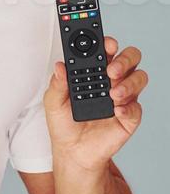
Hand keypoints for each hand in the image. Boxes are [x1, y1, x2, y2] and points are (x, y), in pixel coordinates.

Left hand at [43, 37, 147, 172]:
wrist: (72, 152)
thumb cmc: (64, 123)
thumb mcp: (53, 102)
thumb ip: (57, 83)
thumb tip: (59, 66)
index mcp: (94, 71)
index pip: (106, 49)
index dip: (108, 41)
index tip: (105, 42)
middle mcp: (112, 80)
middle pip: (130, 58)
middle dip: (123, 59)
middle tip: (110, 69)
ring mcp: (123, 97)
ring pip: (139, 77)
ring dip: (128, 82)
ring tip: (112, 93)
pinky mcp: (129, 116)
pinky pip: (136, 107)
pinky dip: (128, 107)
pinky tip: (116, 110)